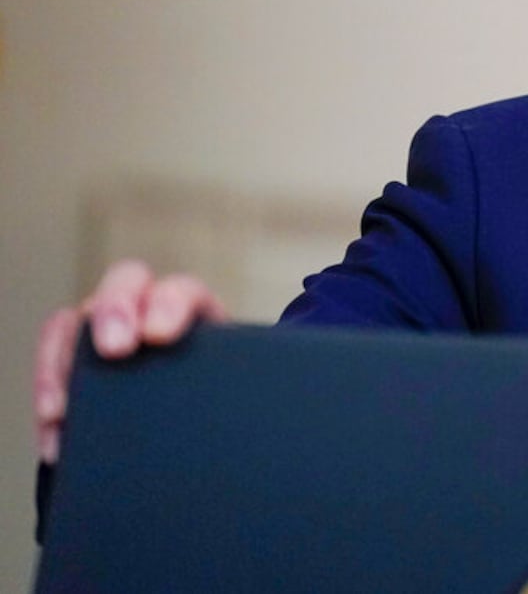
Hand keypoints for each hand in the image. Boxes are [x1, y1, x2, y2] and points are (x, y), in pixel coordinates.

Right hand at [33, 259, 226, 463]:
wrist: (204, 431)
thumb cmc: (226, 405)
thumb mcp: (236, 391)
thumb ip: (243, 391)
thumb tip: (283, 414)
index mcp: (196, 315)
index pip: (182, 292)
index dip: (171, 306)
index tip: (161, 336)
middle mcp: (146, 312)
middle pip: (125, 286)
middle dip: (115, 311)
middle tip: (115, 350)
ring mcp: (108, 334)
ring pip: (76, 322)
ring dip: (65, 359)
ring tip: (64, 408)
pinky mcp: (78, 366)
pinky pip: (52, 364)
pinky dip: (48, 394)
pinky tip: (56, 436)